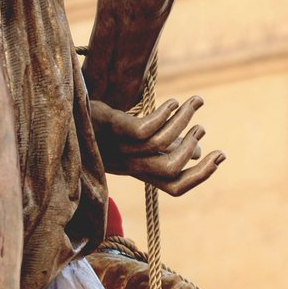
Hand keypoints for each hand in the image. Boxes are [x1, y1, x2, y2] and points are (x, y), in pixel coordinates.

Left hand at [89, 96, 224, 195]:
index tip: (221, 154)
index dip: (201, 175)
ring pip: (161, 144)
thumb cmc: (102, 131)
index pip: (174, 187)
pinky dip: (165, 114)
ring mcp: (120, 146)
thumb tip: (196, 152)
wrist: (66, 117)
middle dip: (193, 150)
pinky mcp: (113, 127)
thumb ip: (166, 149)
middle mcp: (130, 164)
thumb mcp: (134, 144)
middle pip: (170, 172)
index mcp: (139, 171)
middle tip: (202, 128)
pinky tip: (172, 101)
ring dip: (185, 122)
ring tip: (194, 104)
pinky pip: (144, 128)